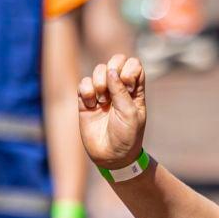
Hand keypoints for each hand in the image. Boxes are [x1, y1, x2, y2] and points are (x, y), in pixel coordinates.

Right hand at [78, 55, 146, 171]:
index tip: (129, 87)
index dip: (130, 69)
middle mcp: (118, 88)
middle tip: (113, 86)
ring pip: (98, 70)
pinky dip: (86, 91)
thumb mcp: (130, 114)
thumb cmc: (126, 137)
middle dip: (112, 69)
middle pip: (116, 61)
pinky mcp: (86, 101)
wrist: (111, 156)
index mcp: (135, 90)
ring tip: (102, 101)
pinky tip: (91, 105)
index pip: (134, 64)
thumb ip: (121, 91)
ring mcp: (102, 93)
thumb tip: (111, 71)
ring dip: (99, 82)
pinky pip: (83, 83)